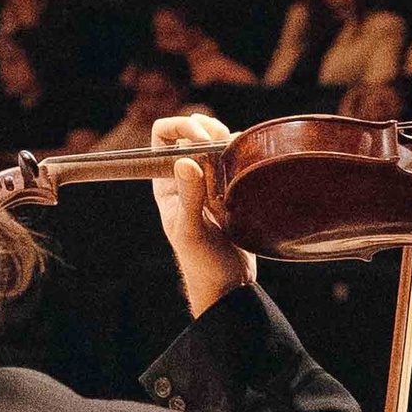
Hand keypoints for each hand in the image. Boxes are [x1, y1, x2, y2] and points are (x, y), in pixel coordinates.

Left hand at [146, 112, 255, 320]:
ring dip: (227, 139)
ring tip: (236, 156)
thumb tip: (184, 161)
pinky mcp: (231, 188)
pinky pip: (235, 158)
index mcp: (167, 182)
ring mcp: (209, 181)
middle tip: (223, 144)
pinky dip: (243, 152)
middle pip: (190, 130)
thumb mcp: (192, 232)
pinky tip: (248, 162)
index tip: (204, 142)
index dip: (181, 127)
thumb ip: (189, 197)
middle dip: (207, 127)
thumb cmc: (203, 264)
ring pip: (215, 141)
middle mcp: (186, 177)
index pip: (163, 136)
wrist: (228, 284)